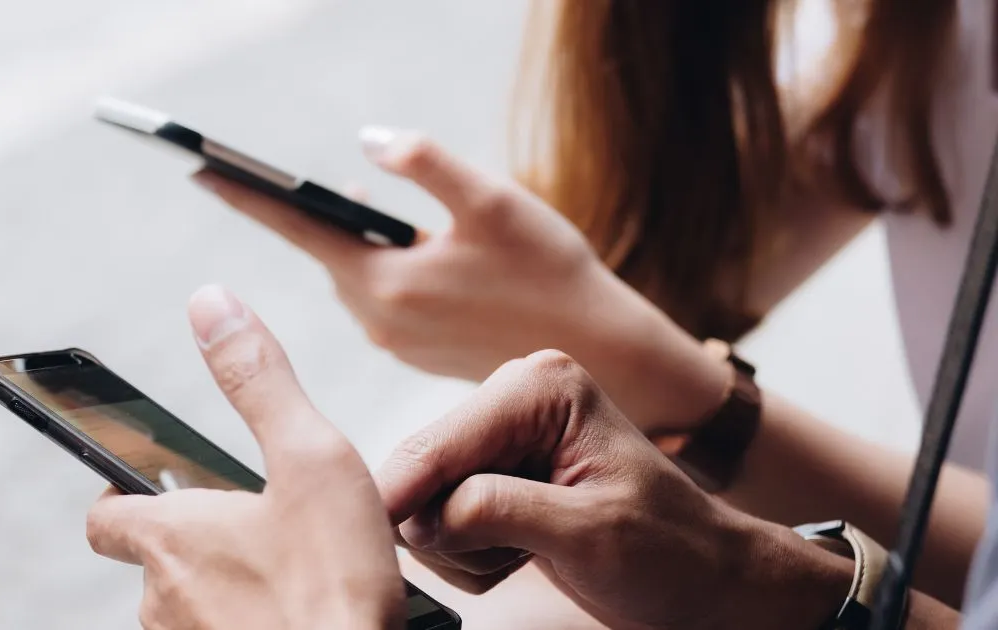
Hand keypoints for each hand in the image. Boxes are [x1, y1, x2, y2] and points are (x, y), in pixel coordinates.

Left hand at [85, 286, 403, 629]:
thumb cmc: (335, 586)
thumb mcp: (311, 458)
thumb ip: (259, 379)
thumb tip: (211, 304)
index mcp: (172, 537)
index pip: (106, 512)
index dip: (122, 492)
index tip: (150, 482)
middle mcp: (163, 601)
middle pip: (154, 560)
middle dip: (196, 540)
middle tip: (259, 525)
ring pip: (189, 609)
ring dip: (225, 587)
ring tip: (291, 572)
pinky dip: (247, 625)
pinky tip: (298, 615)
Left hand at [193, 128, 727, 431]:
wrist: (596, 351)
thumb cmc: (548, 270)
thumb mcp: (491, 200)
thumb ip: (425, 164)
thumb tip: (367, 141)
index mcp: (386, 281)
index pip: (300, 229)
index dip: (248, 197)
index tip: (199, 171)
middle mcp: (380, 319)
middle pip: (329, 254)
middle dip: (322, 216)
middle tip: (327, 185)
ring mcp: (397, 340)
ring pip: (357, 276)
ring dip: (361, 242)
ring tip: (383, 213)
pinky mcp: (417, 350)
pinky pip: (382, 298)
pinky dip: (386, 269)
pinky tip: (416, 251)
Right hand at [376, 350, 852, 629]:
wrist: (702, 581)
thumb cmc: (671, 551)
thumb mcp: (590, 533)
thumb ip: (500, 512)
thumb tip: (423, 516)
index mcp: (541, 388)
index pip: (443, 443)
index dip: (404, 493)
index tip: (377, 531)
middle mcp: (514, 401)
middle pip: (423, 471)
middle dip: (452, 529)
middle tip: (513, 557)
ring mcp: (501, 440)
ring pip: (425, 503)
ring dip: (465, 548)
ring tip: (530, 553)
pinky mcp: (494, 476)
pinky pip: (440, 522)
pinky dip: (471, 554)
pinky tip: (523, 553)